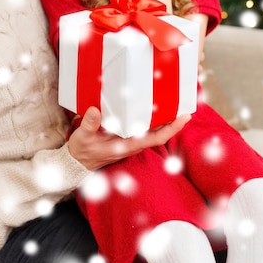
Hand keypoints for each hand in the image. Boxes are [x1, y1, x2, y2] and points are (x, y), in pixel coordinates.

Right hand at [67, 106, 190, 170]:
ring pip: (153, 129)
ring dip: (164, 118)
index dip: (172, 128)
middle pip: (159, 132)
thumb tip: (95, 110)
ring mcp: (130, 140)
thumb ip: (89, 125)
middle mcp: (132, 143)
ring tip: (173, 101)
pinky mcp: (125, 136)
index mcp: (127, 145)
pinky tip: (153, 106)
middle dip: (173, 119)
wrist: (78, 161)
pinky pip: (144, 127)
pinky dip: (152, 118)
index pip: (156, 138)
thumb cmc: (82, 151)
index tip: (184, 117)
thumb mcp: (82, 137)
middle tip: (184, 102)